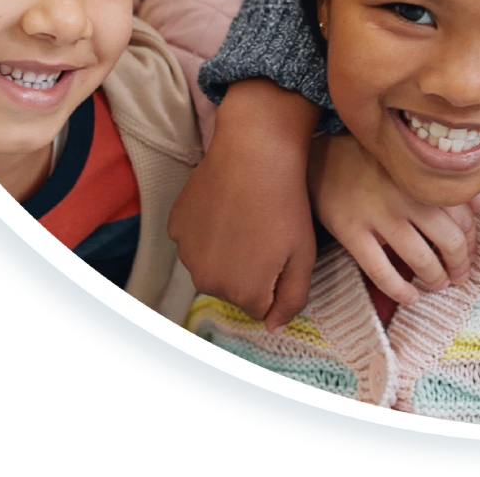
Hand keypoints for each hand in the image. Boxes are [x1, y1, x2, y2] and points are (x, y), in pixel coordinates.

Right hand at [167, 80, 320, 331]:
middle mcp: (208, 282)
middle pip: (232, 288)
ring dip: (225, 251)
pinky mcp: (175, 226)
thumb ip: (292, 300)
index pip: (260, 306)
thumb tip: (273, 327)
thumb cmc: (287, 204)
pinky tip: (225, 206)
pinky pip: (194, 240)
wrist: (256, 153)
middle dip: (248, 270)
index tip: (281, 251)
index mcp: (243, 294)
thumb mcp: (304, 256)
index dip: (274, 279)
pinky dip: (206, 230)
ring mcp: (187, 254)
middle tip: (265, 232)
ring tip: (245, 218)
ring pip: (210, 265)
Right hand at [308, 133, 479, 306]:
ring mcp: (378, 214)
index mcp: (423, 178)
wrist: (321, 161)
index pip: (463, 218)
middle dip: (459, 266)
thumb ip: (446, 186)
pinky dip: (400, 290)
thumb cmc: (372, 166)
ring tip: (436, 285)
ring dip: (435, 279)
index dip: (471, 244)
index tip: (468, 256)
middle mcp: (405, 195)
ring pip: (420, 259)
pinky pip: (381, 271)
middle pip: (449, 240)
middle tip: (458, 277)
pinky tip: (410, 297)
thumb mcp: (410, 169)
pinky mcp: (351, 231)